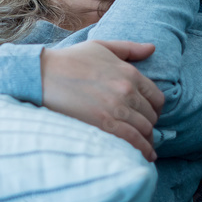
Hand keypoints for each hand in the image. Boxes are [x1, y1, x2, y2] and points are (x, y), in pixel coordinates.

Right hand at [39, 39, 165, 161]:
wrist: (44, 74)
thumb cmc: (70, 59)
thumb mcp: (102, 46)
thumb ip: (129, 48)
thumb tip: (152, 48)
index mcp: (129, 72)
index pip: (156, 97)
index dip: (155, 109)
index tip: (149, 115)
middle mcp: (127, 90)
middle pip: (151, 115)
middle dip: (149, 124)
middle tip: (143, 132)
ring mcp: (117, 108)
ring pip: (144, 129)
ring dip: (147, 140)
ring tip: (145, 147)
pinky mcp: (105, 124)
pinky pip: (133, 140)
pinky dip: (143, 149)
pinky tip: (146, 156)